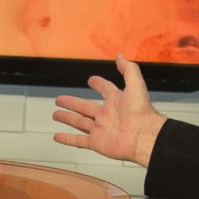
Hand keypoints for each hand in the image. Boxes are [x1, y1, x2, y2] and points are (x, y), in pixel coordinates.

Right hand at [52, 57, 166, 166]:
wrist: (143, 137)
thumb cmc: (142, 112)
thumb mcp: (136, 85)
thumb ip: (128, 69)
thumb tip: (120, 56)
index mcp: (116, 101)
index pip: (105, 89)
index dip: (99, 84)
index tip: (91, 80)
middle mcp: (107, 115)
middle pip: (85, 107)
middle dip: (72, 103)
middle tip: (60, 99)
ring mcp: (100, 129)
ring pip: (79, 122)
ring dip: (67, 118)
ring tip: (55, 114)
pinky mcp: (96, 142)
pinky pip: (78, 140)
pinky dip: (67, 139)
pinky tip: (57, 136)